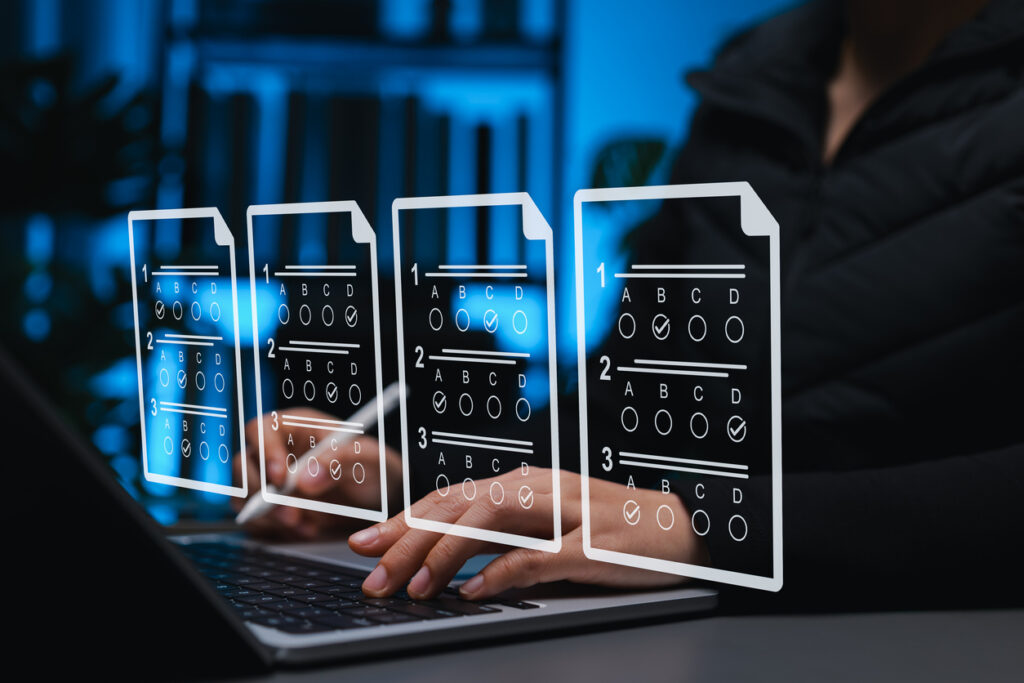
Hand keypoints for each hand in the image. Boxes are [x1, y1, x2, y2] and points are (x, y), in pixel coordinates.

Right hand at [231, 408, 402, 538]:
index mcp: (297, 426)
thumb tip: (305, 478)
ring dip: (268, 514)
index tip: (282, 479)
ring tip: (303, 524)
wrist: (379, 495)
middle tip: (292, 513)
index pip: (263, 429)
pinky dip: (274, 528)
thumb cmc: (372, 466)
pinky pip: (255, 518)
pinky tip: (303, 528)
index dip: (266, 452)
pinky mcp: (272, 506)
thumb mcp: (366, 458)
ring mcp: (270, 479)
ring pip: (244, 493)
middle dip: (264, 493)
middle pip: (246, 464)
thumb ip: (339, 461)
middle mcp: (278, 450)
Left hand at [348, 468, 706, 599]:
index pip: (450, 497)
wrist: (682, 525)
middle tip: (370, 573)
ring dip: (444, 554)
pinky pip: (537, 557)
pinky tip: (473, 592)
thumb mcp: (549, 524)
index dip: (404, 519)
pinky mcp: (591, 545)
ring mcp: (564, 514)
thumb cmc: (613, 528)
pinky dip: (500, 573)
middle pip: (458, 506)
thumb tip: (450, 560)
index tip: (365, 544)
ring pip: (488, 522)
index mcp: (524, 483)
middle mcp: (538, 489)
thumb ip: (504, 535)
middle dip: (407, 539)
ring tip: (412, 587)